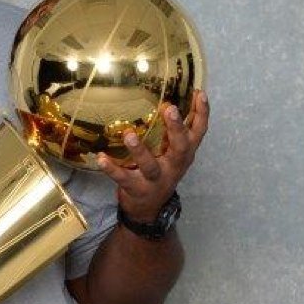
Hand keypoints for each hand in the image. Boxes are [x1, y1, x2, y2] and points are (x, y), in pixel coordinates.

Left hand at [95, 91, 208, 222]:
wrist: (149, 209)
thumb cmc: (160, 172)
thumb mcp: (173, 154)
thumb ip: (174, 133)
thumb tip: (169, 97)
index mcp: (184, 154)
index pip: (198, 133)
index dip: (202, 114)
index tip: (200, 94)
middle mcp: (173, 166)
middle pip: (180, 147)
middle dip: (176, 128)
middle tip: (170, 108)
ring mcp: (155, 179)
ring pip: (150, 166)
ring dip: (140, 150)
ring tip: (129, 135)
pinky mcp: (136, 189)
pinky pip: (123, 178)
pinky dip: (111, 169)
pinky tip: (101, 158)